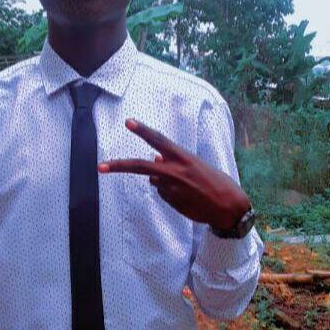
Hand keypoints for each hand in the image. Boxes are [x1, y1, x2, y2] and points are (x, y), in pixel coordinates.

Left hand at [98, 119, 250, 229]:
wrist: (228, 207)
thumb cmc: (215, 182)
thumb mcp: (195, 165)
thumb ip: (173, 161)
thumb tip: (154, 160)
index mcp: (184, 157)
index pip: (159, 140)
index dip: (143, 131)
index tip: (128, 123)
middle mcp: (174, 172)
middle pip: (140, 166)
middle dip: (119, 165)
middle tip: (100, 166)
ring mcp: (171, 189)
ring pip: (155, 182)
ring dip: (164, 182)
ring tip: (188, 187)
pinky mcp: (171, 202)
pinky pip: (164, 194)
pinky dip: (171, 194)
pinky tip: (188, 197)